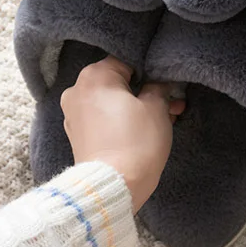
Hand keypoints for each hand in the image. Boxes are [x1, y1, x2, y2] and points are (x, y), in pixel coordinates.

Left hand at [61, 56, 184, 210]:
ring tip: (164, 119)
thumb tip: (158, 83)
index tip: (167, 84)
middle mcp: (77, 90)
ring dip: (136, 106)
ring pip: (112, 101)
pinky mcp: (76, 135)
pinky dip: (121, 120)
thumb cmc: (137, 142)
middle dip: (145, 91)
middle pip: (118, 81)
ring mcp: (74, 114)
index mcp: (95, 76)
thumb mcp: (157, 108)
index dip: (152, 71)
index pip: (128, 60)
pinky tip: (144, 129)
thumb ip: (159, 87)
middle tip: (171, 103)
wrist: (113, 186)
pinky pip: (103, 118)